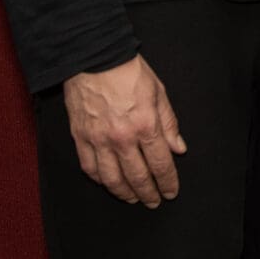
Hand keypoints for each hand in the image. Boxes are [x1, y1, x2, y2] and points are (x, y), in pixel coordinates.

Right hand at [61, 55, 185, 205]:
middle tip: (154, 201)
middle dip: (149, 193)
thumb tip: (178, 148)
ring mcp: (99, 140)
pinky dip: (100, 181)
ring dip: (125, 193)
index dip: (168, 182)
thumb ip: (169, 122)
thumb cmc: (128, 71)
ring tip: (133, 199)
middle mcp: (122, 137)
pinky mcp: (81, 138)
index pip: (160, 164)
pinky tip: (109, 183)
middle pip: (138, 176)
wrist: (93, 57)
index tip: (171, 192)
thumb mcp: (158, 91)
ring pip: (112, 179)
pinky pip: (90, 168)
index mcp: (145, 124)